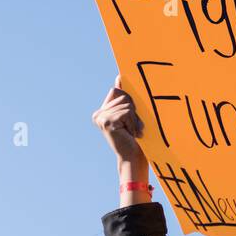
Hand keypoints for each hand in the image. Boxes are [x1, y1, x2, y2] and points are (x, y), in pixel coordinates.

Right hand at [94, 76, 150, 205]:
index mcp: (102, 111)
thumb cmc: (136, 138)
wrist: (134, 158)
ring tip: (132, 131)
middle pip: (122, 94)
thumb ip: (124, 96)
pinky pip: (127, 111)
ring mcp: (101, 118)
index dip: (129, 101)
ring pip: (126, 102)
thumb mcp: (131, 113)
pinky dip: (133, 122)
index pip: (117, 90)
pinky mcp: (107, 121)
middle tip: (133, 127)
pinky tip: (130, 133)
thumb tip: (119, 76)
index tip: (130, 119)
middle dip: (133, 109)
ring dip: (134, 118)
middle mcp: (98, 114)